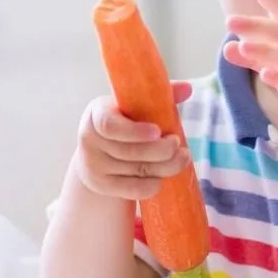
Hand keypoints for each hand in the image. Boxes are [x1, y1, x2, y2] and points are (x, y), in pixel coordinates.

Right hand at [75, 82, 192, 199]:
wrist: (98, 153)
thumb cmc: (124, 122)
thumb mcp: (135, 106)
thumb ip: (160, 95)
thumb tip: (187, 88)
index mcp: (97, 113)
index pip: (109, 125)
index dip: (134, 131)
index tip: (158, 131)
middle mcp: (89, 140)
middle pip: (128, 152)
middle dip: (160, 150)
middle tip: (178, 144)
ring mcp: (93, 165)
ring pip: (135, 171)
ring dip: (165, 167)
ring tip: (182, 158)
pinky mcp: (101, 185)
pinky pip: (132, 189)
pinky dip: (152, 185)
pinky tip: (163, 177)